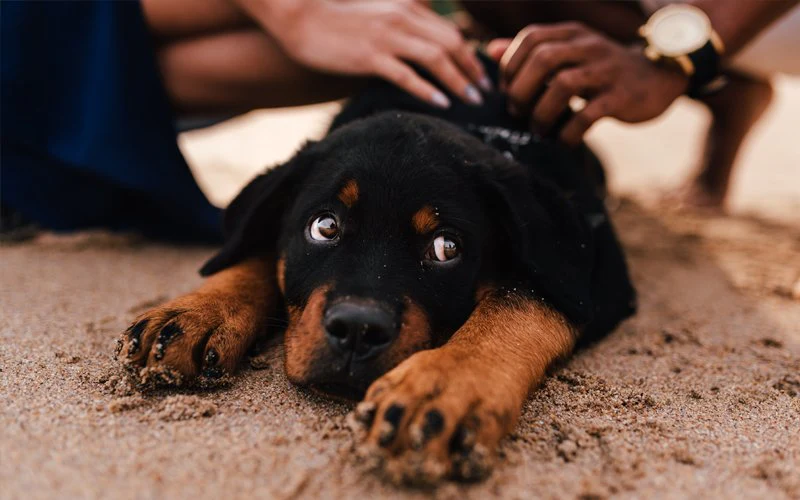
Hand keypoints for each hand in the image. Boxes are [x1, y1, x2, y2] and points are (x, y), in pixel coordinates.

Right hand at [237, 0, 489, 107]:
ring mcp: (386, 37)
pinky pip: (406, 75)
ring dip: (458, 80)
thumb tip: (421, 52)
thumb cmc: (335, 22)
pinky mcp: (369, 56)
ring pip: (435, 58)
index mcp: (406, 8)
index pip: (449, 32)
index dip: (470, 55)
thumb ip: (401, 28)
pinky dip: (427, 89)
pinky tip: (442, 103)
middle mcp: (401, 19)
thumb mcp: (376, 15)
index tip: (481, 76)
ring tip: (472, 100)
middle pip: (450, 43)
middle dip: (472, 69)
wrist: (299, 17)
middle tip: (485, 92)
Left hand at [487, 22, 688, 144]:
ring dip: (542, 112)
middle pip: (543, 58)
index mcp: (572, 33)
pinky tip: (563, 141)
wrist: (660, 77)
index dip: (511, 64)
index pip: (531, 37)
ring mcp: (606, 70)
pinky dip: (569, 132)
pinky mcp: (622, 96)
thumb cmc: (602, 70)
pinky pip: (588, 114)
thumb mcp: (569, 52)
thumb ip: (531, 52)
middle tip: (517, 112)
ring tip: (537, 129)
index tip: (507, 90)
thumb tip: (491, 51)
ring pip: (564, 84)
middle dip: (521, 90)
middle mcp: (589, 46)